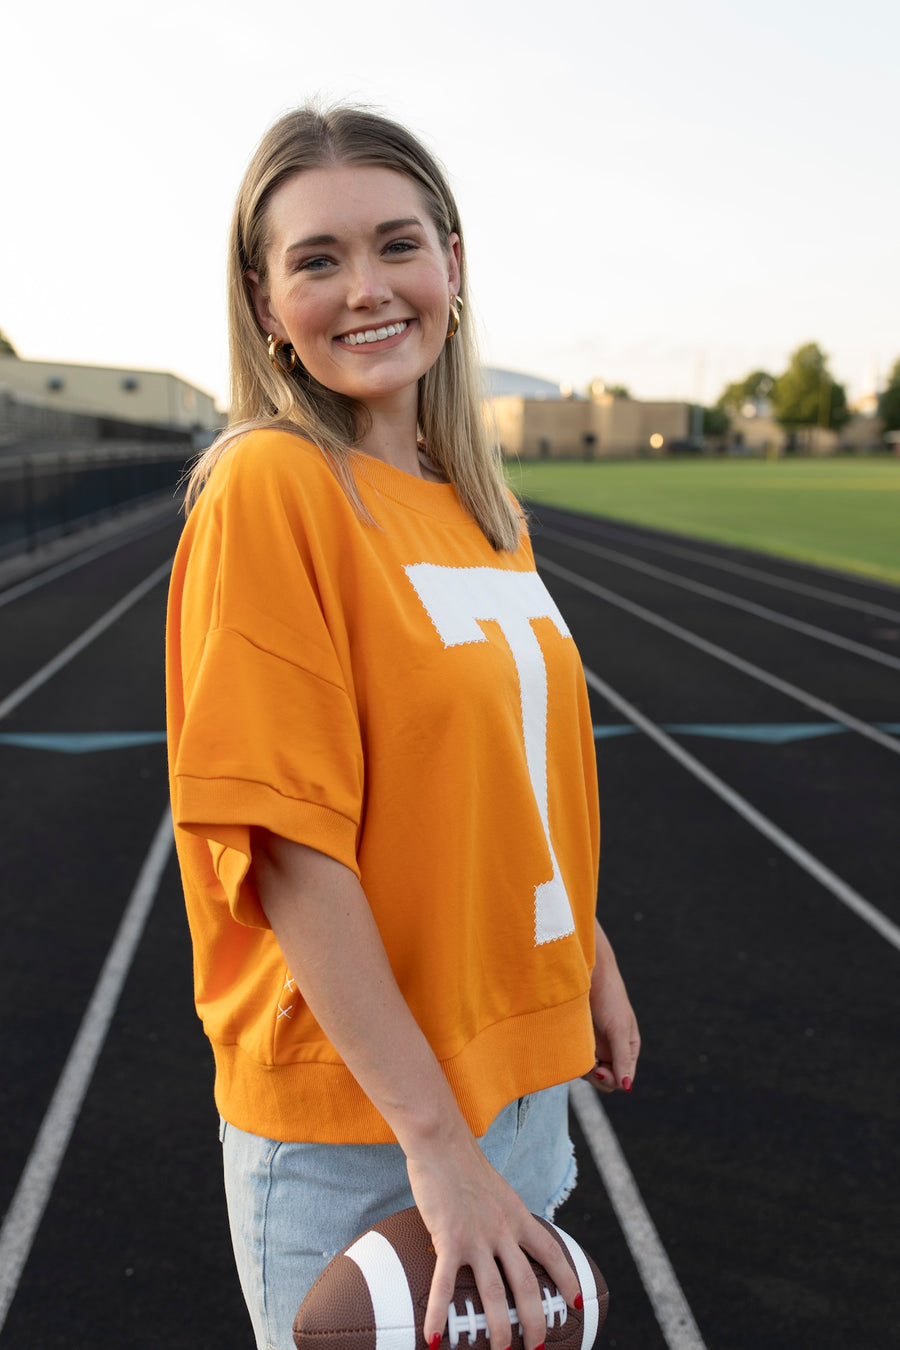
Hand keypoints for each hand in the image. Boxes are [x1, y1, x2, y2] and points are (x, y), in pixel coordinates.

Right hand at [407, 1126, 581, 1349]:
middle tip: (537, 1347)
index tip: (577, 1303)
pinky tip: (435, 1339)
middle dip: (536, 1320)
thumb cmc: (462, 1162)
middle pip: (527, 1284)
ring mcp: (477, 1236)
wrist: (441, 1141)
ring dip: (500, 1327)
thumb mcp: (496, 1189)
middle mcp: (503, 1230)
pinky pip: (443, 1285)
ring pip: (495, 1292)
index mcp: (517, 1216)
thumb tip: (501, 1232)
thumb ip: (501, 1213)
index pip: (551, 1252)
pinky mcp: (448, 1238)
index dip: (566, 1279)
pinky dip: (439, 1314)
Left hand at [588, 921, 639, 1094]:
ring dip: (584, 1068)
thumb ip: (622, 1058)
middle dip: (597, 1077)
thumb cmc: (609, 996)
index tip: (599, 1070)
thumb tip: (628, 1087)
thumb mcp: (618, 1029)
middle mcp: (613, 1049)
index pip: (622, 1078)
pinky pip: (578, 1059)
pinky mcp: (578, 1038)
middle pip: (606, 1080)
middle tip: (589, 1065)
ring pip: (590, 1072)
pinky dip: (575, 1059)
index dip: (611, 1079)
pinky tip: (572, 1049)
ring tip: (580, 1053)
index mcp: (628, 1048)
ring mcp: (595, 1044)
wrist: (588, 970)